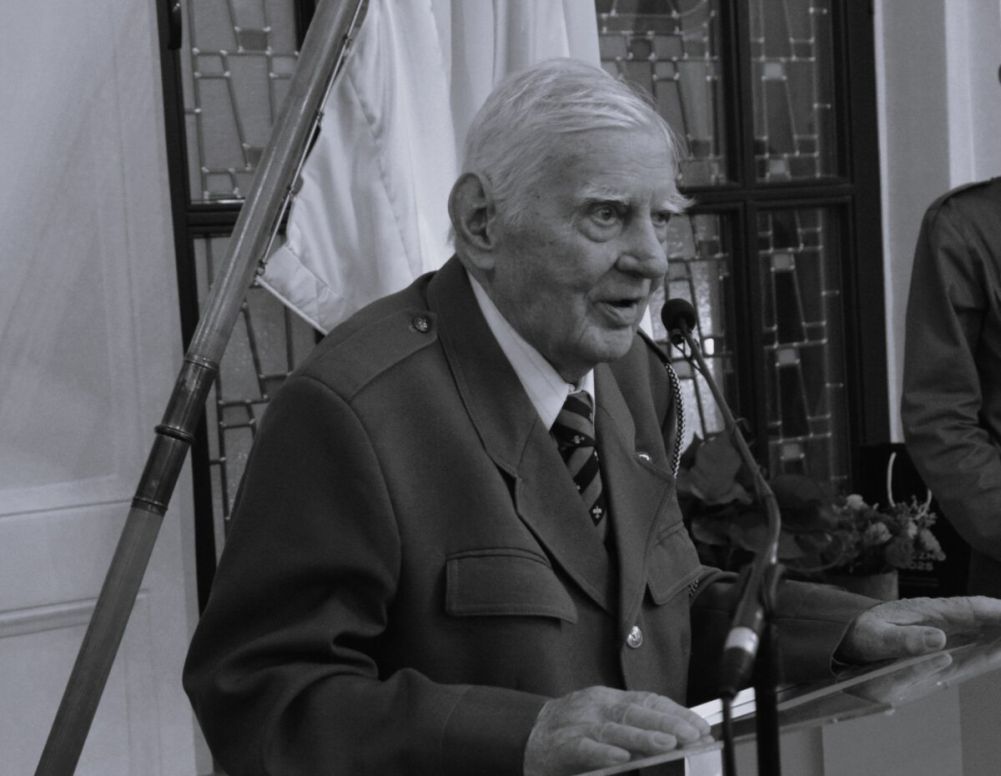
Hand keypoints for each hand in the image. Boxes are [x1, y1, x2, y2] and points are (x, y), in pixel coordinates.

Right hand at [523, 686, 710, 775]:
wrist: (525, 736)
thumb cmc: (572, 732)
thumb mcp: (605, 722)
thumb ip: (633, 729)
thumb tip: (674, 741)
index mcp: (610, 699)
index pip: (648, 701)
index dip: (676, 713)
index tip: (701, 726)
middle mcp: (596, 706)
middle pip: (635, 711)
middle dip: (667, 723)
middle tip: (693, 734)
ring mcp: (578, 723)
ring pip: (614, 729)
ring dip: (642, 737)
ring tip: (668, 744)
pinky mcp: (562, 745)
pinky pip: (585, 747)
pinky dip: (603, 752)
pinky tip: (621, 759)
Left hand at [835, 595, 1000, 663]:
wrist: (842, 637)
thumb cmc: (858, 636)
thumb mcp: (876, 639)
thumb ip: (905, 640)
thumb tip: (941, 641)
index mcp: (926, 612)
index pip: (971, 608)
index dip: (996, 611)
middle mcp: (939, 618)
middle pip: (984, 616)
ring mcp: (941, 630)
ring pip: (982, 629)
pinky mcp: (938, 642)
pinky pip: (971, 643)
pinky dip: (991, 647)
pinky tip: (999, 651)